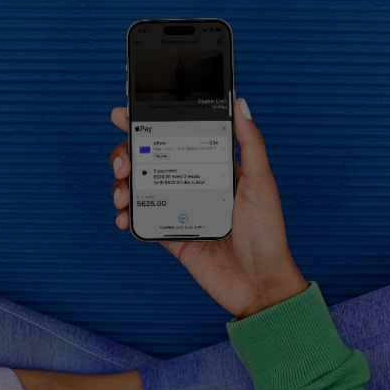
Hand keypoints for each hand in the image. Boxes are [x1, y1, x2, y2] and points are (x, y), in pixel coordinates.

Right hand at [111, 99, 308, 317]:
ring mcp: (180, 210)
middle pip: (150, 160)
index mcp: (214, 168)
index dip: (149, 125)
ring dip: (122, 186)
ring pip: (140, 188)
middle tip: (124, 163)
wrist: (258, 284)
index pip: (177, 138)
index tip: (126, 116)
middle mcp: (194, 185)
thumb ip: (250, 143)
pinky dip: (127, 216)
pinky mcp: (171, 235)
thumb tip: (241, 105)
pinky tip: (123, 216)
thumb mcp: (261, 183)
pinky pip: (142, 219)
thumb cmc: (268, 234)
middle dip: (126, 156)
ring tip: (121, 193)